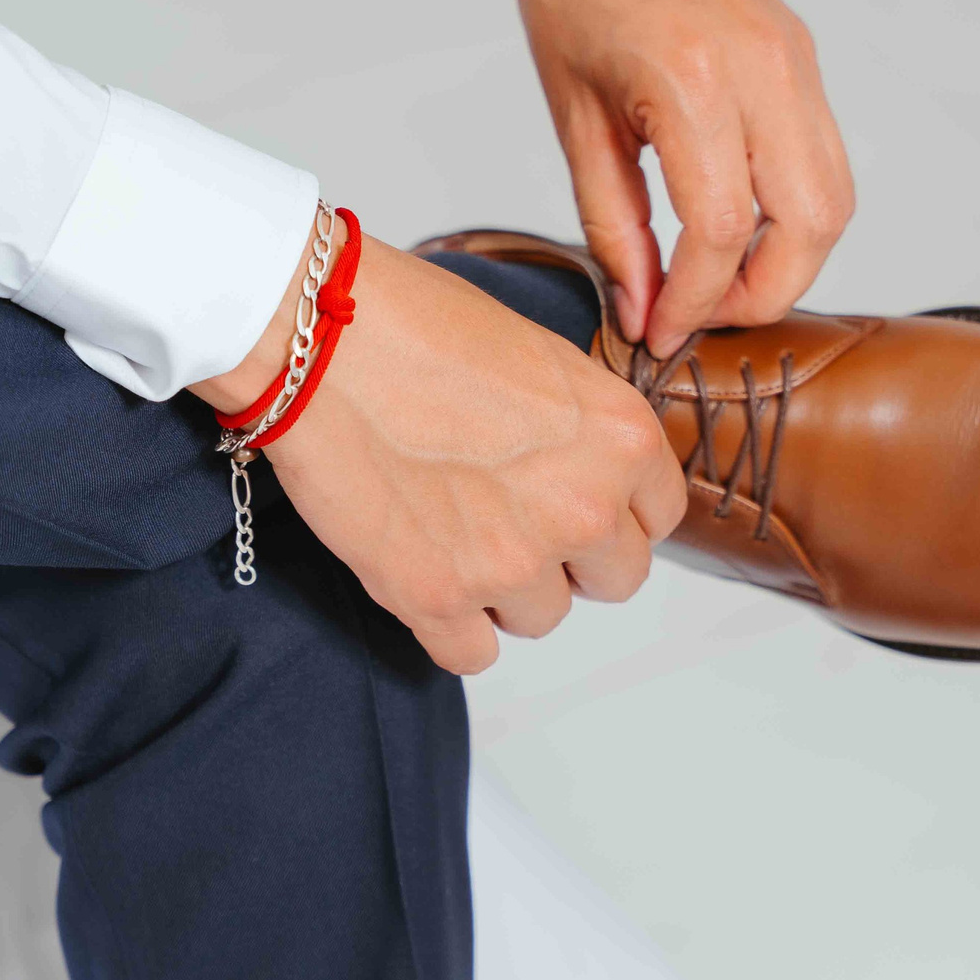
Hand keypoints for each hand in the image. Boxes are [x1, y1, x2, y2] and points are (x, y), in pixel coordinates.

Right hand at [192, 235, 685, 674]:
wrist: (320, 338)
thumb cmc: (418, 325)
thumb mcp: (544, 360)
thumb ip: (585, 432)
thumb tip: (593, 476)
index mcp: (622, 439)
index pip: (660, 517)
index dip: (615, 510)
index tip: (577, 499)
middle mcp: (583, 508)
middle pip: (614, 580)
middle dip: (571, 557)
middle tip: (514, 517)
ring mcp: (511, 561)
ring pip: (542, 617)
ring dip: (505, 588)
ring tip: (453, 527)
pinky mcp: (436, 598)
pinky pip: (472, 654)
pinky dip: (451, 625)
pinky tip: (427, 572)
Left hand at [503, 0, 853, 352]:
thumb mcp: (575, 119)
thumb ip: (613, 224)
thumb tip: (640, 306)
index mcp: (692, 82)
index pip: (723, 231)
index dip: (695, 302)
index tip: (661, 334)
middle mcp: (762, 70)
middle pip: (809, 226)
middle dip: (763, 295)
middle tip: (702, 316)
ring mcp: (795, 60)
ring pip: (835, 197)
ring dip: (792, 258)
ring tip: (722, 278)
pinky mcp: (803, 55)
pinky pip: (825, 155)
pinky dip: (796, 209)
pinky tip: (741, 223)